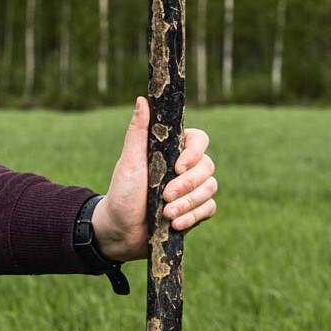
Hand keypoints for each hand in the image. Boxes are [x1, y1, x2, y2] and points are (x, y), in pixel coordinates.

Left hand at [92, 96, 216, 262]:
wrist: (119, 230)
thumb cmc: (122, 193)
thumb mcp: (129, 162)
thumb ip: (138, 132)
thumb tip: (142, 99)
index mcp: (171, 150)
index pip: (199, 140)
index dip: (194, 153)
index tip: (178, 167)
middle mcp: (185, 167)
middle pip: (208, 166)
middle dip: (188, 184)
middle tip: (165, 196)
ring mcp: (192, 190)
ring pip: (210, 188)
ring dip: (189, 203)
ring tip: (166, 213)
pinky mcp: (195, 210)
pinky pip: (209, 208)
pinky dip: (193, 216)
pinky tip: (174, 223)